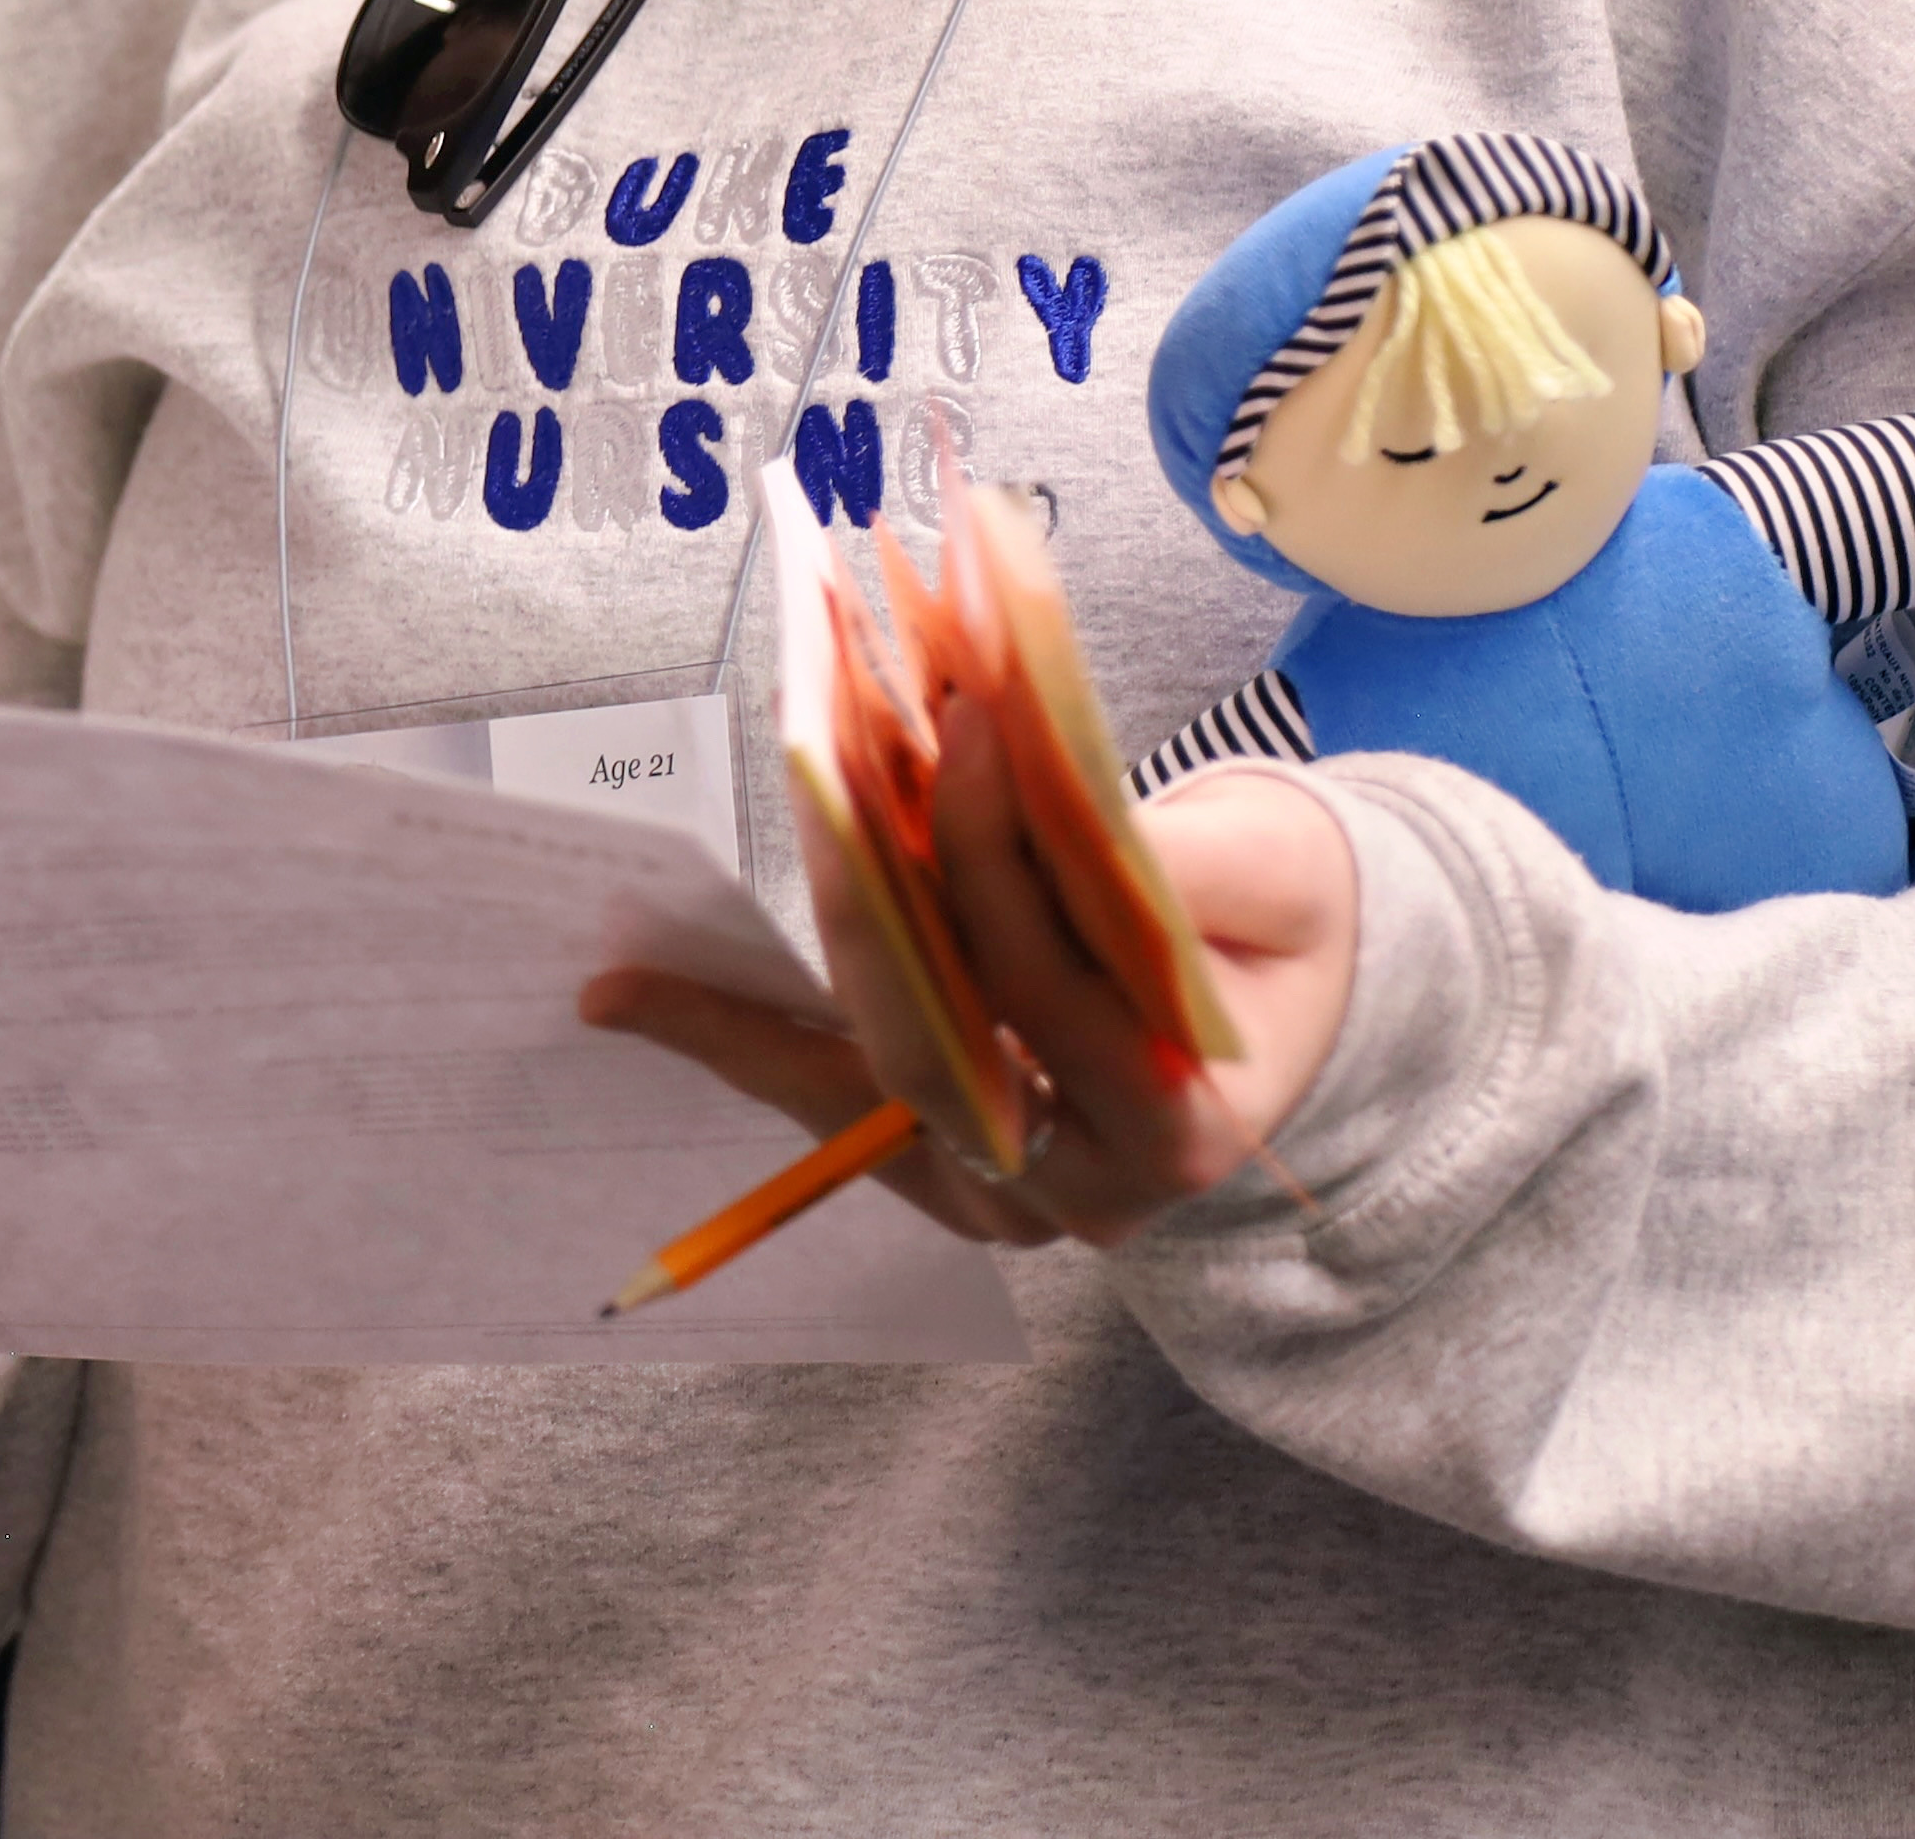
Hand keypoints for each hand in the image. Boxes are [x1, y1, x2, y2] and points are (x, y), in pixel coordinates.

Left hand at [583, 741, 1362, 1248]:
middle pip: (929, 1051)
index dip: (991, 853)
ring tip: (645, 952)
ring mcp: (1004, 1193)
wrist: (1283, 987)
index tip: (957, 721)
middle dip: (859, 905)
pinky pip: (828, 1106)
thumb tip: (1031, 784)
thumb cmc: (1274, 916)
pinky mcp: (940, 1161)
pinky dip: (741, 1038)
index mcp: (1180, 1127)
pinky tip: (631, 999)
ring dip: (755, 1004)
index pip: (1047, 985)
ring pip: (855, 1095)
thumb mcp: (1266, 871)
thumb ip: (1162, 855)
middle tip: (802, 782)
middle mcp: (1083, 1193)